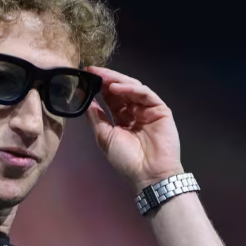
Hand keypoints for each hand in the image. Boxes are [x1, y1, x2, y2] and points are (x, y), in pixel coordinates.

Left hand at [84, 66, 183, 191]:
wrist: (148, 175)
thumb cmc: (126, 160)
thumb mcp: (105, 137)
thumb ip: (96, 118)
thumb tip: (85, 101)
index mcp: (122, 118)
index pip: (111, 98)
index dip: (99, 87)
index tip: (85, 77)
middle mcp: (135, 111)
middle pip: (121, 90)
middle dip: (106, 79)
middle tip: (92, 71)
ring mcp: (148, 110)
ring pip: (133, 88)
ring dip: (117, 81)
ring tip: (102, 77)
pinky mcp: (160, 110)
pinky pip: (145, 94)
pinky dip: (131, 89)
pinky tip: (116, 88)